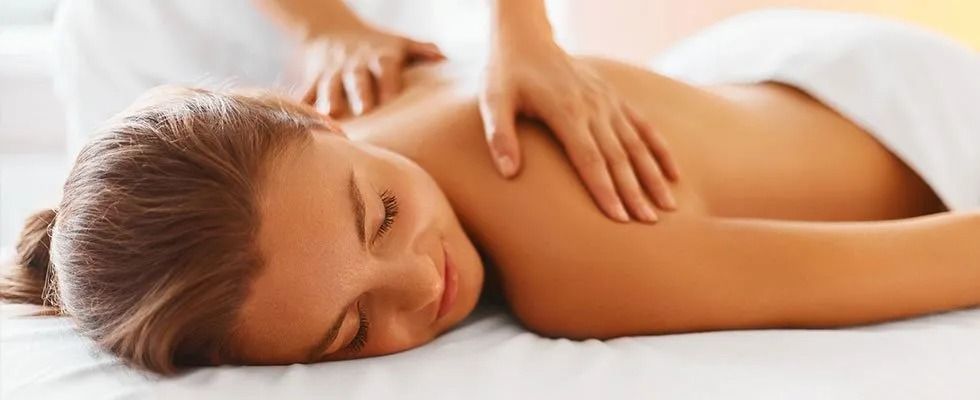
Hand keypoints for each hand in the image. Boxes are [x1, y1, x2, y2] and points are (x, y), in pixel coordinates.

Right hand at [298, 24, 444, 117]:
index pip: (386, 67)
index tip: (391, 98)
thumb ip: (421, 50)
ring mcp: (333, 72)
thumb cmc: (375, 44)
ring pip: (330, 86)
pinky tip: (301, 121)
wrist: (331, 29)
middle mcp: (355, 64)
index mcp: (380, 57)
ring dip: (330, 100)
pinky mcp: (314, 79)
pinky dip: (303, 106)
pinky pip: (307, 93)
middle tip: (365, 110)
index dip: (388, 81)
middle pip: (357, 78)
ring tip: (332, 116)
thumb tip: (444, 58)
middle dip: (360, 93)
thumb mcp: (399, 42)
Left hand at [479, 39, 679, 222]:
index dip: (605, 189)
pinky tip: (674, 175)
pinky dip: (660, 150)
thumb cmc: (506, 73)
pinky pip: (643, 126)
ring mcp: (607, 102)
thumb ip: (500, 136)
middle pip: (618, 157)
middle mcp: (593, 107)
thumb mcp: (493, 101)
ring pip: (636, 145)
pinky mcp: (614, 98)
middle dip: (635, 193)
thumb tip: (508, 173)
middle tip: (649, 224)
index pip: (589, 159)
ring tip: (668, 207)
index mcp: (565, 111)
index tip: (619, 218)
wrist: (526, 39)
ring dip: (653, 176)